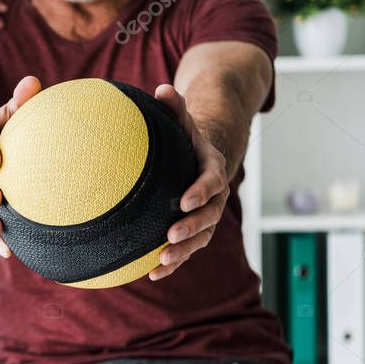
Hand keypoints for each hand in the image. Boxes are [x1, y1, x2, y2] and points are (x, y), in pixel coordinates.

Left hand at [149, 84, 228, 280]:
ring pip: (200, 238)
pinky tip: (151, 274)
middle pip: (209, 216)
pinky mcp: (193, 231)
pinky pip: (186, 251)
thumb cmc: (185, 138)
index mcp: (211, 168)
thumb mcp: (182, 121)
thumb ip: (175, 107)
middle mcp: (214, 196)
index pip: (211, 181)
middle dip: (192, 228)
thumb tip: (162, 89)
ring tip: (161, 261)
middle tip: (171, 236)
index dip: (200, 191)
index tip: (184, 200)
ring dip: (182, 252)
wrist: (200, 157)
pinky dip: (172, 264)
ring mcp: (205, 216)